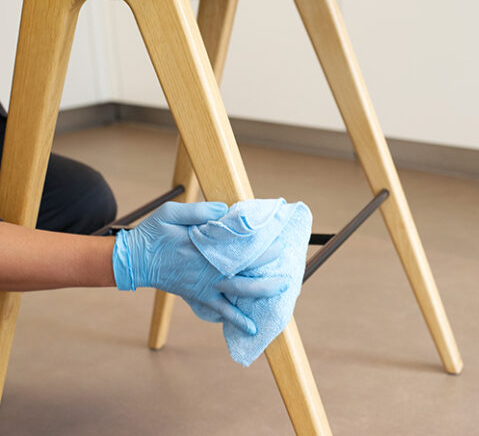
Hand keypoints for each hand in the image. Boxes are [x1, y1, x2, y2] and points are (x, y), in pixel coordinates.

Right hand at [112, 201, 286, 333]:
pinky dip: (236, 320)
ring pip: (238, 294)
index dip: (259, 246)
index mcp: (202, 249)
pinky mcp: (198, 296)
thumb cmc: (153, 234)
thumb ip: (198, 211)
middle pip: (244, 273)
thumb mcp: (170, 213)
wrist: (134, 262)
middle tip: (285, 267)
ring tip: (280, 290)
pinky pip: (220, 311)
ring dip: (261, 293)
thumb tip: (225, 209)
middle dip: (267, 271)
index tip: (276, 242)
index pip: (237, 247)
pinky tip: (252, 327)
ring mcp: (204, 286)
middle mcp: (207, 270)